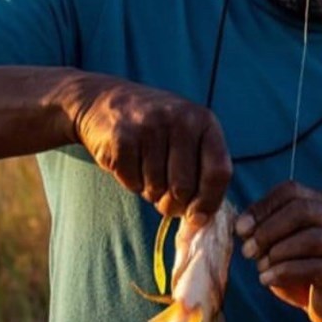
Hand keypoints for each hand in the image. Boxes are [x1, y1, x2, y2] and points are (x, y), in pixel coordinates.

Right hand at [71, 79, 231, 216]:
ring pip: (156, 189)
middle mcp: (180, 120)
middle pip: (184, 188)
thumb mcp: (187, 137)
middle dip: (173, 203)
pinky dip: (130, 182)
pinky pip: (132, 182)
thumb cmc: (155, 129)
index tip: (198, 217)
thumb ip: (202, 172)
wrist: (103, 100)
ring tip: (146, 170)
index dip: (209, 202)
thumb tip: (200, 220)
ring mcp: (150, 126)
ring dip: (150, 191)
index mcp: (204, 121)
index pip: (218, 172)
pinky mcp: (121, 137)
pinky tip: (129, 163)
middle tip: (164, 195)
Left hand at [236, 181, 321, 321]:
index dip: (262, 207)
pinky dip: (284, 272)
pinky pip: (312, 267)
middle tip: (247, 250)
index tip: (240, 229)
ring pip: (309, 239)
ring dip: (276, 253)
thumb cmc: (308, 271)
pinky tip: (267, 280)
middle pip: (301, 210)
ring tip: (260, 267)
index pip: (291, 191)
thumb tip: (242, 226)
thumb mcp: (287, 244)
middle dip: (267, 230)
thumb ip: (269, 229)